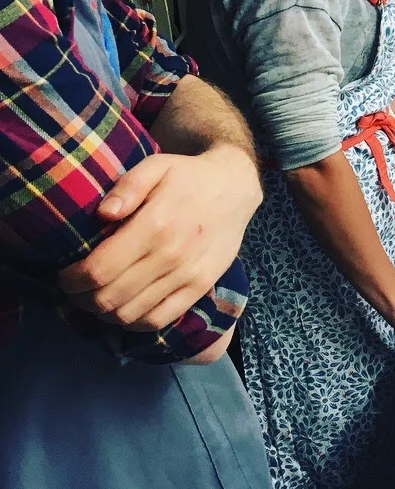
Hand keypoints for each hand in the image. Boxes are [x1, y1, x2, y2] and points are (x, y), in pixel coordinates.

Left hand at [57, 145, 260, 330]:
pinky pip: (160, 319)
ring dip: (104, 313)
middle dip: (81, 299)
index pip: (99, 270)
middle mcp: (171, 255)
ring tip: (97, 298)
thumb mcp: (156, 165)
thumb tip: (102, 214)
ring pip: (130, 314)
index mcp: (155, 224)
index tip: (64, 275)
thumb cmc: (188, 176)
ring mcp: (188, 275)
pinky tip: (125, 309)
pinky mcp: (201, 286)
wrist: (236, 187)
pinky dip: (134, 323)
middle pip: (109, 298)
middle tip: (76, 288)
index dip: (71, 280)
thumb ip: (127, 186)